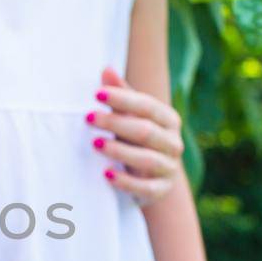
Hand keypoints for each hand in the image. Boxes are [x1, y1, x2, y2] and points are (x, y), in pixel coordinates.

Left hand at [87, 66, 184, 206]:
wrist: (151, 179)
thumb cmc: (136, 139)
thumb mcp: (130, 117)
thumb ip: (120, 97)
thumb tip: (106, 69)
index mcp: (168, 119)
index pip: (147, 106)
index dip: (122, 99)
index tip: (96, 94)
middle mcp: (173, 143)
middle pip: (146, 131)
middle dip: (115, 123)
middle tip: (88, 118)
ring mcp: (169, 168)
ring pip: (147, 159)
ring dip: (119, 151)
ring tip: (95, 144)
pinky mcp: (161, 191)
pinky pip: (145, 188)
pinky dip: (125, 182)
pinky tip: (106, 174)